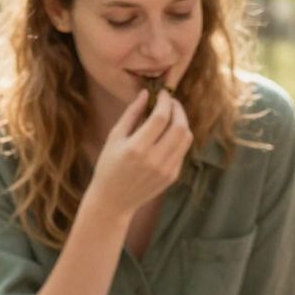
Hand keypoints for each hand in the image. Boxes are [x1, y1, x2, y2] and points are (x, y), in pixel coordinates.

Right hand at [85, 88, 191, 218]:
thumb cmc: (109, 166)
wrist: (114, 201)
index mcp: (137, 148)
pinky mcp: (172, 176)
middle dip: (178, 109)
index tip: (163, 93)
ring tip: (172, 116)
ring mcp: (166, 170)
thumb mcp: (114, 137)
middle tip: (171, 102)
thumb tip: (146, 94)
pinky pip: (183, 151)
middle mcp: (155, 160)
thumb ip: (131, 114)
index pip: (161, 117)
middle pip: (180, 127)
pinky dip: (179, 138)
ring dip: (182, 122)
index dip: (165, 101)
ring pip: (186, 139)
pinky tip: (169, 134)